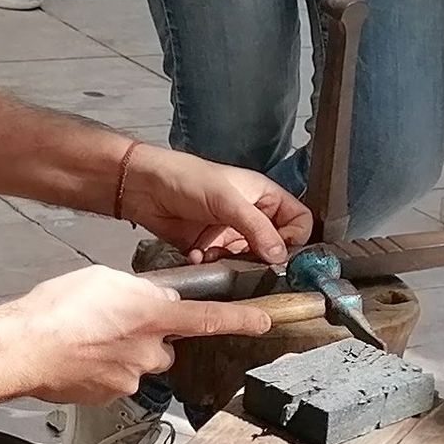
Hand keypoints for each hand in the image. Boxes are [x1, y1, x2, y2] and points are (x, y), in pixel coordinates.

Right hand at [4, 266, 274, 406]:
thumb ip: (137, 290)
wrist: (23, 349)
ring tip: (85, 339)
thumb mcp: (102, 279)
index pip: (208, 318)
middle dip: (146, 338)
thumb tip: (152, 300)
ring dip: (120, 353)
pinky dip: (100, 370)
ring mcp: (130, 378)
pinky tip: (76, 356)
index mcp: (152, 315)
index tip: (264, 322)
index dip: (240, 320)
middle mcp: (149, 350)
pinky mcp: (109, 396)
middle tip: (112, 323)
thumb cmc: (57, 309)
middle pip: (163, 346)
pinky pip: (114, 380)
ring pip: (137, 364)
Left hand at [118, 144, 308, 267]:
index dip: (295, 238)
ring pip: (248, 260)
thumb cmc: (186, 178)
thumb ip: (257, 228)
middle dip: (262, 257)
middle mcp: (251, 216)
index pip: (299, 222)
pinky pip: (222, 265)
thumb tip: (281, 256)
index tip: (281, 252)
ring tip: (217, 254)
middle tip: (250, 261)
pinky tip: (198, 253)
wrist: (144, 187)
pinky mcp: (210, 246)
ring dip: (234, 262)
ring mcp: (230, 233)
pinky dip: (211, 263)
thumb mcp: (227, 200)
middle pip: (276, 246)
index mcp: (264, 197)